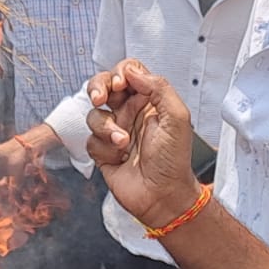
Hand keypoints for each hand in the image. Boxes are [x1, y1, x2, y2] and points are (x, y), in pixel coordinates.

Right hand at [84, 60, 200, 227]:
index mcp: (150, 101)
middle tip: (100, 98)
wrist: (162, 196)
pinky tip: (119, 157)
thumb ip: (158, 88)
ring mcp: (115, 131)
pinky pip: (91, 140)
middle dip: (97, 88)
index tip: (120, 84)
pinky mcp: (104, 151)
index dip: (120, 73)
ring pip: (94, 115)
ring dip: (107, 128)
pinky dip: (104, 149)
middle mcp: (131, 113)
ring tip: (123, 143)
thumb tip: (134, 72)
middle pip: (104, 86)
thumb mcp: (177, 118)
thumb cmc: (173, 162)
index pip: (129, 73)